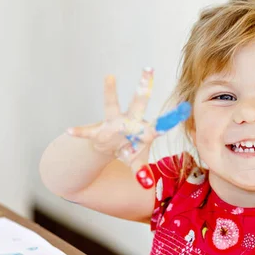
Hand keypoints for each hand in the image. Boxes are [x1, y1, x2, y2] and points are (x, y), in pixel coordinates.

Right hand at [67, 68, 190, 188]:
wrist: (108, 147)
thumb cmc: (128, 151)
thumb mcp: (136, 162)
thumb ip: (142, 172)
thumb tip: (147, 185)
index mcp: (143, 131)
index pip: (160, 124)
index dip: (172, 118)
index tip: (184, 108)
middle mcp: (129, 121)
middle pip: (138, 103)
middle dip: (144, 88)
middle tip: (148, 70)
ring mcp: (113, 122)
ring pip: (112, 105)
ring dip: (111, 92)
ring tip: (110, 76)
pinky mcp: (97, 129)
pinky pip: (87, 131)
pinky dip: (79, 132)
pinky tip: (70, 131)